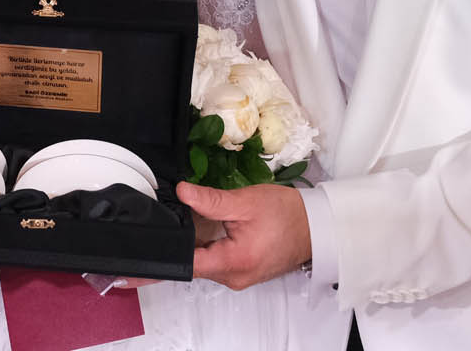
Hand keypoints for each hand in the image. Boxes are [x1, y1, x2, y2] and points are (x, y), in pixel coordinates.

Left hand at [177, 181, 310, 290]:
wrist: (315, 226)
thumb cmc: (287, 215)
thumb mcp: (245, 202)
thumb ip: (210, 200)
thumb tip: (182, 192)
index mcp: (234, 263)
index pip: (188, 263)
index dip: (167, 251)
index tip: (156, 238)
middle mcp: (234, 277)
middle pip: (193, 262)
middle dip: (183, 239)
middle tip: (179, 215)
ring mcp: (238, 277)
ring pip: (204, 261)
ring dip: (198, 241)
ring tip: (200, 217)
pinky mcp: (241, 272)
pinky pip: (216, 261)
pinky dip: (210, 245)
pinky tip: (213, 227)